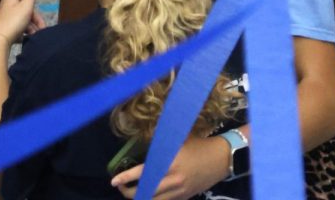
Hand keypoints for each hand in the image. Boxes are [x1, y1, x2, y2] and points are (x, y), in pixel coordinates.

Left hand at [0, 0, 45, 46]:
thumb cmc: (14, 22)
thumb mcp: (26, 6)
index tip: (40, 1)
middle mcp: (7, 5)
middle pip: (25, 7)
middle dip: (35, 17)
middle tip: (42, 28)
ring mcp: (5, 17)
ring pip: (23, 18)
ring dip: (31, 26)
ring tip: (36, 35)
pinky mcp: (4, 28)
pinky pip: (18, 26)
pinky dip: (24, 31)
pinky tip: (28, 38)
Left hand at [111, 134, 229, 198]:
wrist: (221, 159)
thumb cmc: (197, 145)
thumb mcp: (176, 140)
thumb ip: (158, 143)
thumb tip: (140, 140)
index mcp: (169, 163)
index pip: (142, 174)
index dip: (126, 178)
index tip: (114, 181)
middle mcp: (173, 180)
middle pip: (145, 193)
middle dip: (129, 192)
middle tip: (120, 187)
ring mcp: (180, 192)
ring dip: (141, 198)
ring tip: (132, 192)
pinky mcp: (185, 197)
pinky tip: (148, 195)